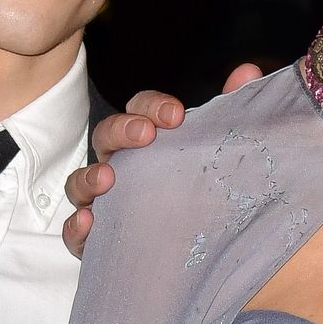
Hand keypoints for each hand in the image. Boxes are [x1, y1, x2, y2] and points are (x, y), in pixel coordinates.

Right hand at [61, 64, 263, 257]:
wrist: (203, 251)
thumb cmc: (204, 191)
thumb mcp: (222, 151)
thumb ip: (233, 109)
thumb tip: (248, 71)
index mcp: (148, 141)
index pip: (140, 109)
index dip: (151, 105)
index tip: (176, 114)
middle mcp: (122, 167)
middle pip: (106, 136)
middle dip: (121, 129)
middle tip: (145, 135)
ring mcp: (104, 203)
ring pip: (80, 183)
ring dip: (88, 176)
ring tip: (107, 178)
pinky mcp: (97, 241)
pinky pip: (75, 234)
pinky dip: (76, 227)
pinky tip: (89, 222)